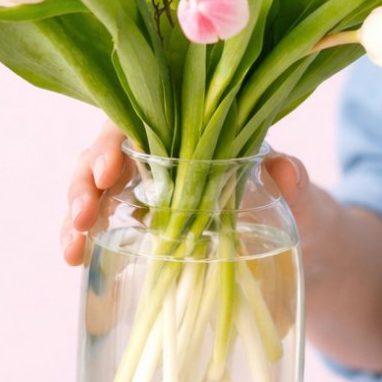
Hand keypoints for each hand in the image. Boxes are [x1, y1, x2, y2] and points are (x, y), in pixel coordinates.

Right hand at [61, 122, 325, 266]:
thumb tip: (283, 169)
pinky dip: (84, 241)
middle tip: (82, 216)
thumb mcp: (305, 197)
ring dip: (76, 215)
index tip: (110, 169)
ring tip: (71, 248)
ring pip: (97, 192)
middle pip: (107, 156)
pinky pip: (105, 229)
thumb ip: (296, 183)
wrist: (310, 258)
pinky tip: (75, 259)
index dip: (116, 140)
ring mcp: (152, 197)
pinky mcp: (147, 233)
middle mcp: (167, 161)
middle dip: (85, 182)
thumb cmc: (306, 214)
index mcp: (198, 138)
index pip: (142, 122)